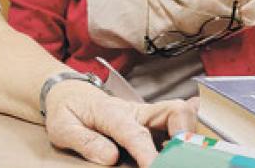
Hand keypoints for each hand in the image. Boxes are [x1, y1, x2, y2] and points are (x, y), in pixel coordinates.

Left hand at [44, 81, 196, 167]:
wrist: (69, 94)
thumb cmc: (67, 111)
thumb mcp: (62, 128)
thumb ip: (85, 142)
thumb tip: (110, 158)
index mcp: (111, 113)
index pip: (134, 133)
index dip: (146, 152)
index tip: (154, 166)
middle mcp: (135, 111)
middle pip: (171, 111)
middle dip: (184, 132)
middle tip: (183, 157)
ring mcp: (146, 115)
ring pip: (178, 114)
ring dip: (189, 132)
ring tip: (186, 155)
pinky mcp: (152, 121)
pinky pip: (176, 120)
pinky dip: (188, 129)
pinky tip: (192, 143)